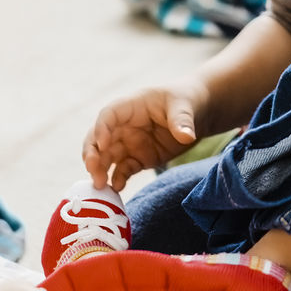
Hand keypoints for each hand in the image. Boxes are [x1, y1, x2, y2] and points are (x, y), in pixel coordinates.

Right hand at [83, 74, 210, 191]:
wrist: (197, 114)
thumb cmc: (185, 101)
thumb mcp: (184, 106)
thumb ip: (182, 121)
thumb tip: (186, 137)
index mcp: (130, 107)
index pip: (108, 115)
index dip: (101, 129)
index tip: (102, 144)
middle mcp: (124, 126)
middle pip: (98, 139)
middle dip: (92, 154)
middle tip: (92, 169)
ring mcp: (129, 144)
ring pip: (107, 158)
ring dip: (100, 170)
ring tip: (100, 185)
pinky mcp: (138, 159)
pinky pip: (123, 171)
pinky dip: (118, 179)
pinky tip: (118, 189)